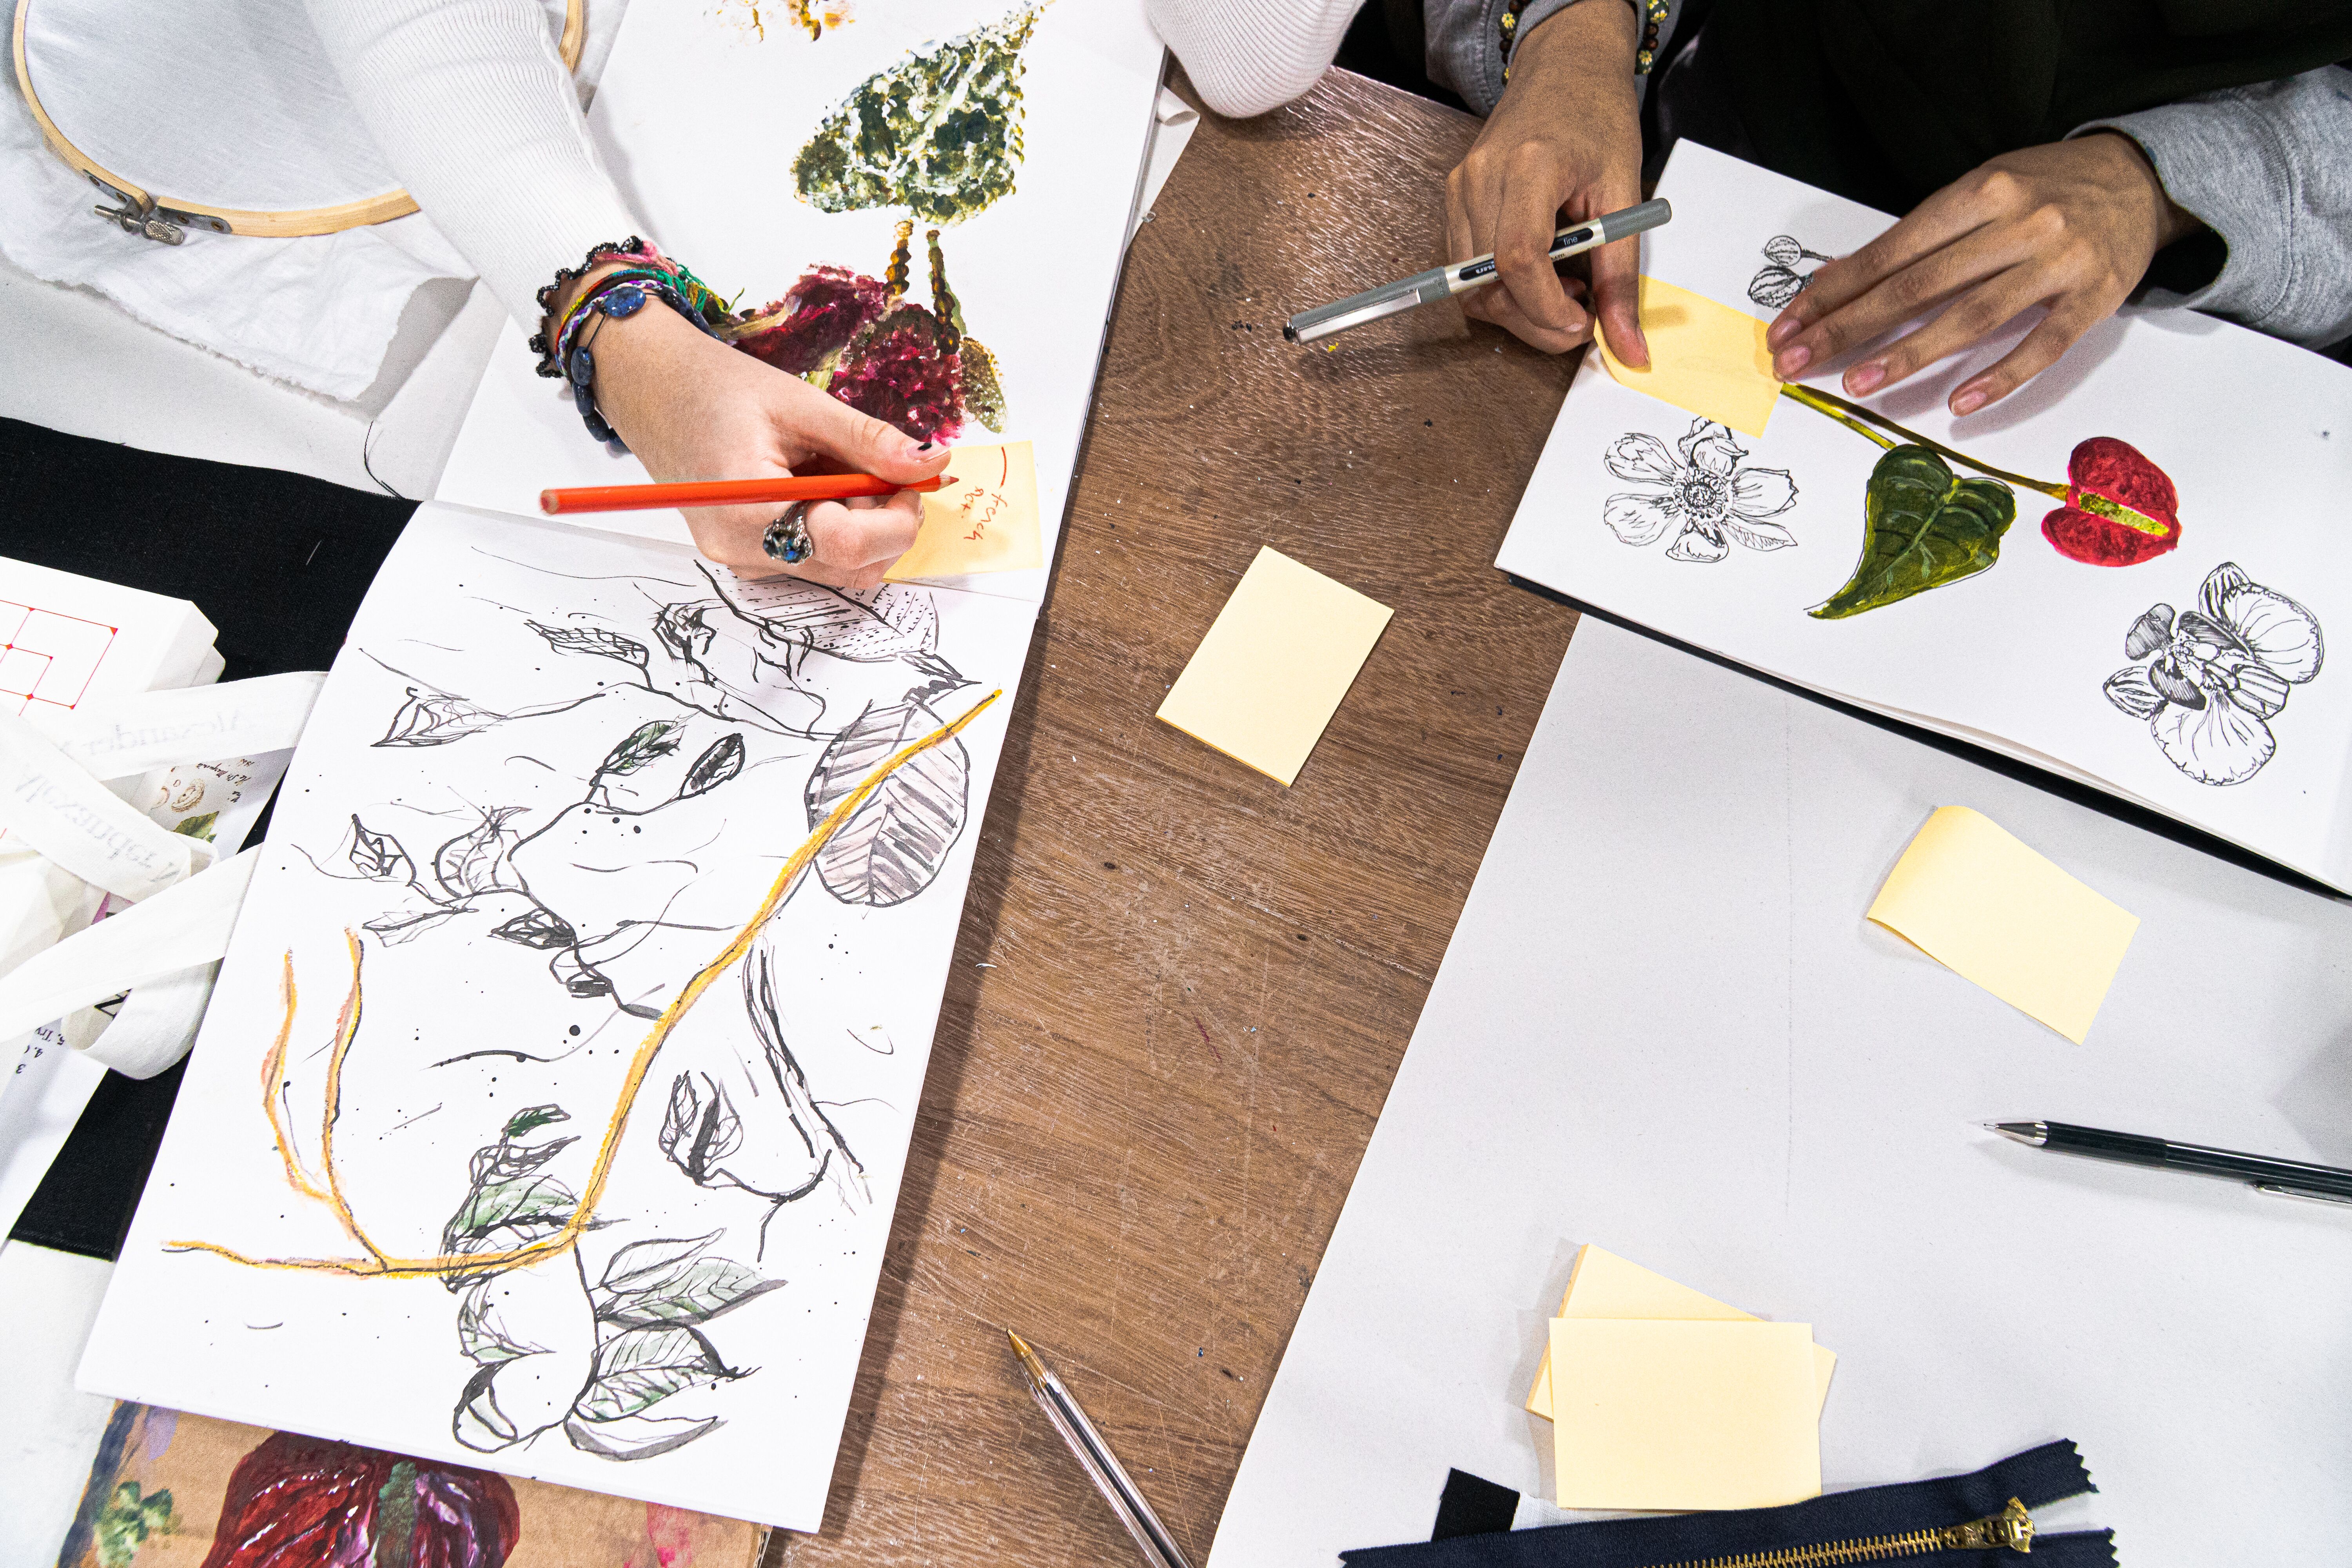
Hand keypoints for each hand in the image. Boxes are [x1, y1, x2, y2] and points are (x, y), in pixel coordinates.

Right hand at [558, 280, 949, 586]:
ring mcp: (742, 558)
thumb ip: (869, 441)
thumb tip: (932, 462)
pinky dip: (833, 525)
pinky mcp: (746, 554)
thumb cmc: (716, 390)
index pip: (849, 546)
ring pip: (836, 567)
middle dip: (884, 523)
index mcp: (751, 512)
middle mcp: (743, 551)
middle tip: (882, 469)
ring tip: (836, 468)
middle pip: (850, 567)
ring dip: (860, 524)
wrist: (653, 390)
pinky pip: (811, 557)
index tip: (911, 479)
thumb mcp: (802, 405)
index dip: (897, 518)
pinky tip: (816, 482)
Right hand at [1443, 0, 1646, 360]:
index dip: (1546, 308)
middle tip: (1581, 316)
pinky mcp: (1453, 198)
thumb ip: (1621, 278)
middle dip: (1535, 321)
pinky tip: (1540, 272)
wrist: (1564, 70)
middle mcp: (1481, 177)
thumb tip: (1628, 349)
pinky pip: (1467, 269)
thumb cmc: (1597, 120)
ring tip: (1563, 289)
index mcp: (1530, 166)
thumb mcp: (1625, 194)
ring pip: (1470, 288)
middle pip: (1487, 284)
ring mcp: (1460, 188)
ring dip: (1518, 308)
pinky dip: (1502, 288)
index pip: (1517, 259)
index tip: (1582, 324)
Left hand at [1766, 134, 2201, 415]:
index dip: (1835, 292)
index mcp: (1980, 191)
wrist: (2143, 177)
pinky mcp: (2095, 296)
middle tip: (1799, 361)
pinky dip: (2000, 376)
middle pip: (1919, 285)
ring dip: (1909, 354)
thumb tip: (1838, 278)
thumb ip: (1917, 237)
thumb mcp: (1979, 192)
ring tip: (1858, 384)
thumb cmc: (2045, 190)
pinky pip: (2042, 344)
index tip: (1790, 325)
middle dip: (1850, 327)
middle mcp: (2017, 222)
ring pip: (1972, 316)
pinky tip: (1959, 404)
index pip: (1891, 251)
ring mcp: (2058, 260)